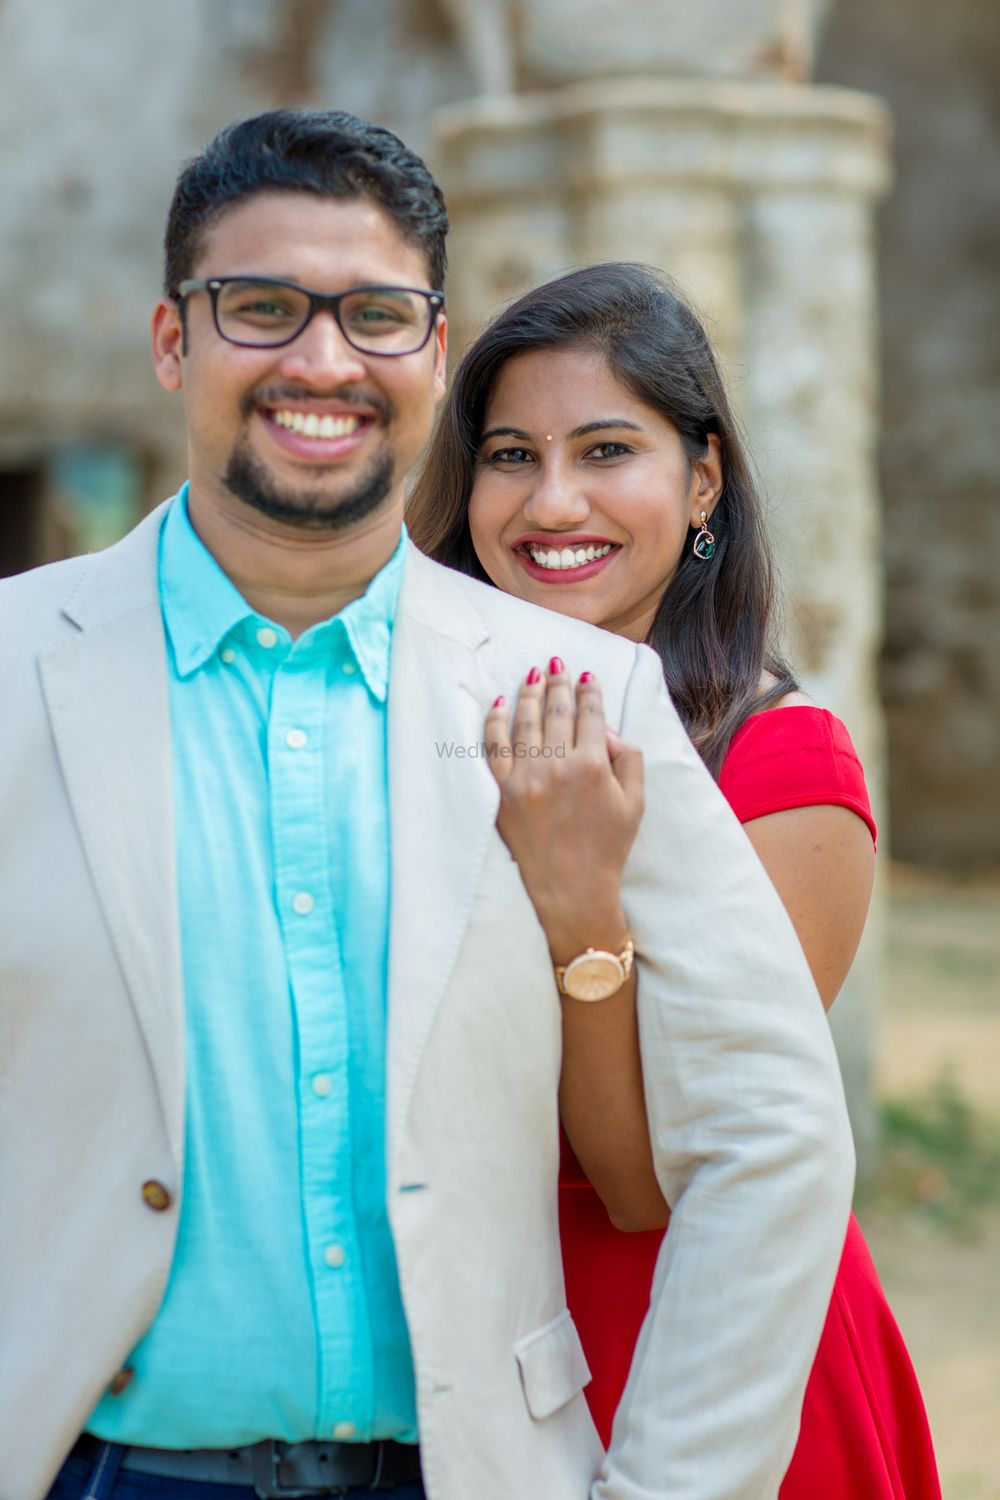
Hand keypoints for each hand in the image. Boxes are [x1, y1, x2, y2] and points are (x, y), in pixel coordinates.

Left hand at [484, 658, 643, 960]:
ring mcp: (526, 778)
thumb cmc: (607, 847)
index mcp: (594, 765)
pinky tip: (501, 703)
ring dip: (529, 692)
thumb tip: (607, 729)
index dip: (590, 691)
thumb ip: (629, 758)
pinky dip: (496, 721)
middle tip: (557, 663)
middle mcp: (558, 765)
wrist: (571, 888)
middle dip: (558, 681)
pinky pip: (494, 748)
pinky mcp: (502, 793)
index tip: (587, 676)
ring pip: (525, 721)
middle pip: (556, 710)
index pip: (591, 714)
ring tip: (533, 673)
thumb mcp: (635, 802)